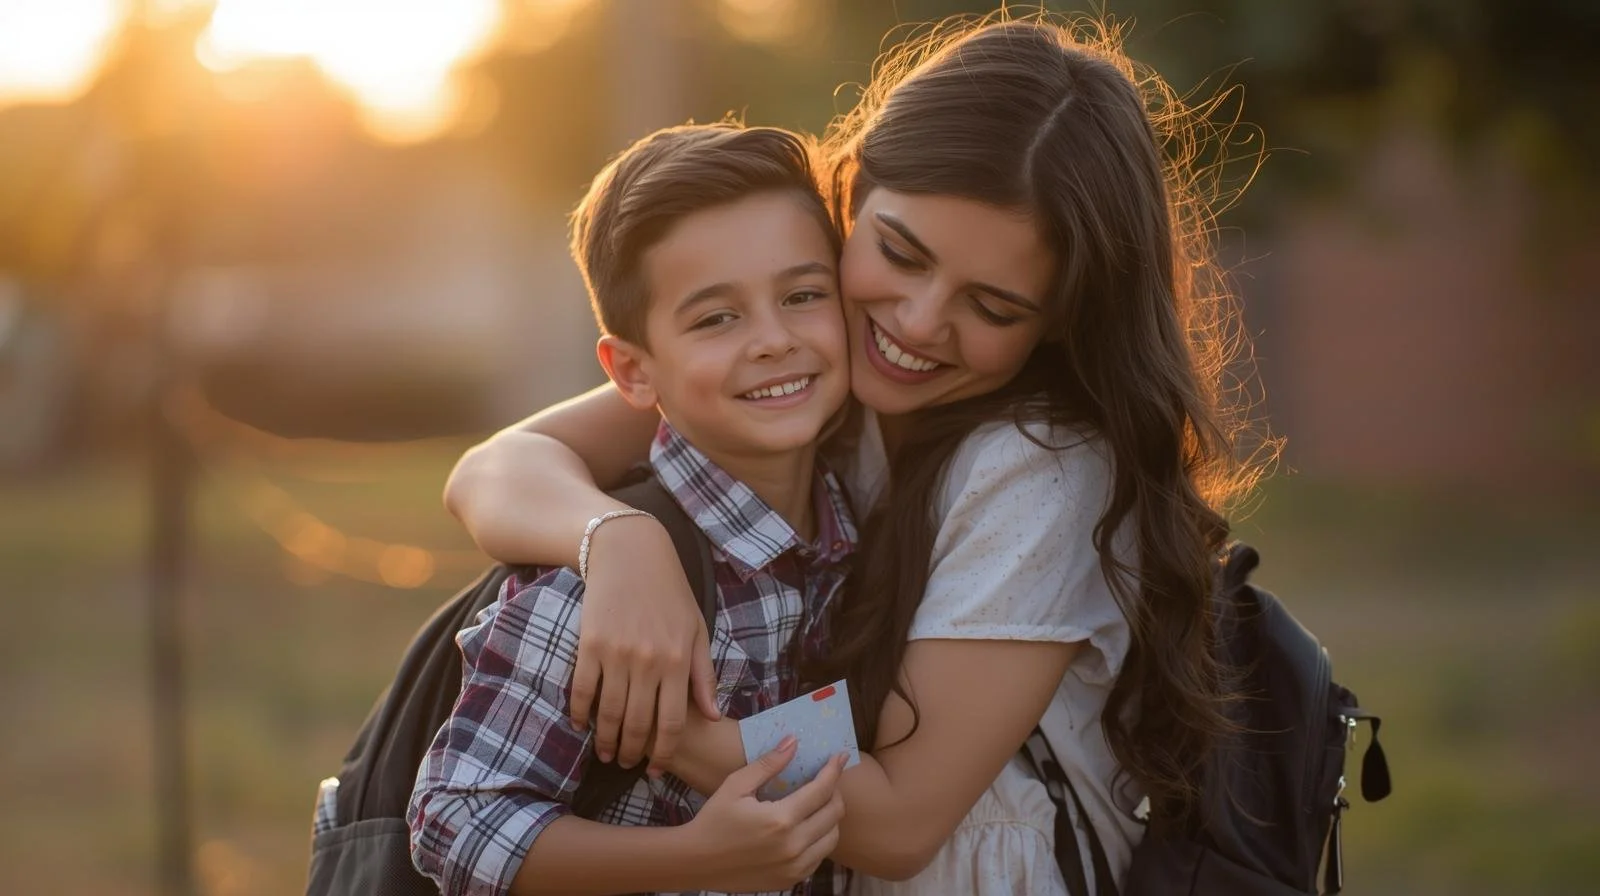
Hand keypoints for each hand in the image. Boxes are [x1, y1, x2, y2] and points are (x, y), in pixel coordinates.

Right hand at [572, 515, 718, 774]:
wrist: (631, 554)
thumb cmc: (670, 593)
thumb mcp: (697, 630)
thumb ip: (703, 676)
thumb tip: (713, 716)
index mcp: (679, 661)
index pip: (673, 722)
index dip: (664, 752)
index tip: (656, 768)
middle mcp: (649, 663)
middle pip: (639, 724)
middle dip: (633, 753)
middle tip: (627, 764)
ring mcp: (617, 655)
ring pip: (610, 713)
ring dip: (606, 740)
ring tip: (606, 753)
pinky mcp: (589, 645)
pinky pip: (582, 690)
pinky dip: (580, 713)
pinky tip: (581, 725)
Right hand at [684, 738, 846, 892]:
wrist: (696, 862)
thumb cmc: (713, 819)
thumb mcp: (736, 785)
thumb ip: (768, 764)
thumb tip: (793, 742)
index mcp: (780, 820)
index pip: (822, 790)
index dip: (834, 770)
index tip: (840, 756)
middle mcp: (793, 846)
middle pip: (834, 814)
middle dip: (835, 791)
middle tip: (827, 779)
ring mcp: (794, 868)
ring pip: (832, 838)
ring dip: (831, 817)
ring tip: (819, 802)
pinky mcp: (790, 880)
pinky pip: (819, 857)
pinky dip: (820, 839)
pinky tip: (807, 827)